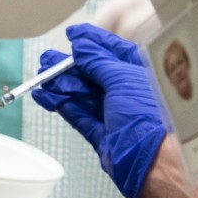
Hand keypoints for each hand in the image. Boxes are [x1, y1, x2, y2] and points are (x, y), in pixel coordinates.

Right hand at [30, 24, 166, 197]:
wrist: (157, 163)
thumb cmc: (150, 117)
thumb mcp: (122, 78)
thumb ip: (98, 61)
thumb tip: (81, 47)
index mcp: (142, 74)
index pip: (114, 51)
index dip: (93, 41)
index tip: (73, 34)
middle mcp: (129, 92)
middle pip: (94, 73)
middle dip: (69, 65)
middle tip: (47, 60)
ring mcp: (116, 114)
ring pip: (84, 94)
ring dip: (61, 85)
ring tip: (40, 78)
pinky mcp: (104, 135)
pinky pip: (80, 116)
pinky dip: (63, 106)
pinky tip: (46, 97)